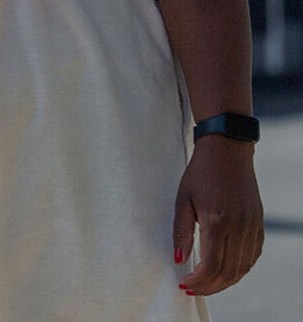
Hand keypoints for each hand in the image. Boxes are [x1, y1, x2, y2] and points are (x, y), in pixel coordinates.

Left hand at [174, 135, 263, 295]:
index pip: (211, 265)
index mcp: (217, 221)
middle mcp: (239, 227)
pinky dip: (240, 268)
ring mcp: (252, 226)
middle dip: (210, 286)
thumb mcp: (183, 198)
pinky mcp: (258, 223)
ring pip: (243, 268)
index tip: (185, 284)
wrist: (227, 150)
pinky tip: (226, 269)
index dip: (198, 281)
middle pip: (228, 272)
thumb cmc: (200, 172)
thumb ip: (181, 231)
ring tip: (207, 283)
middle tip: (193, 288)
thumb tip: (179, 259)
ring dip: (225, 281)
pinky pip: (252, 256)